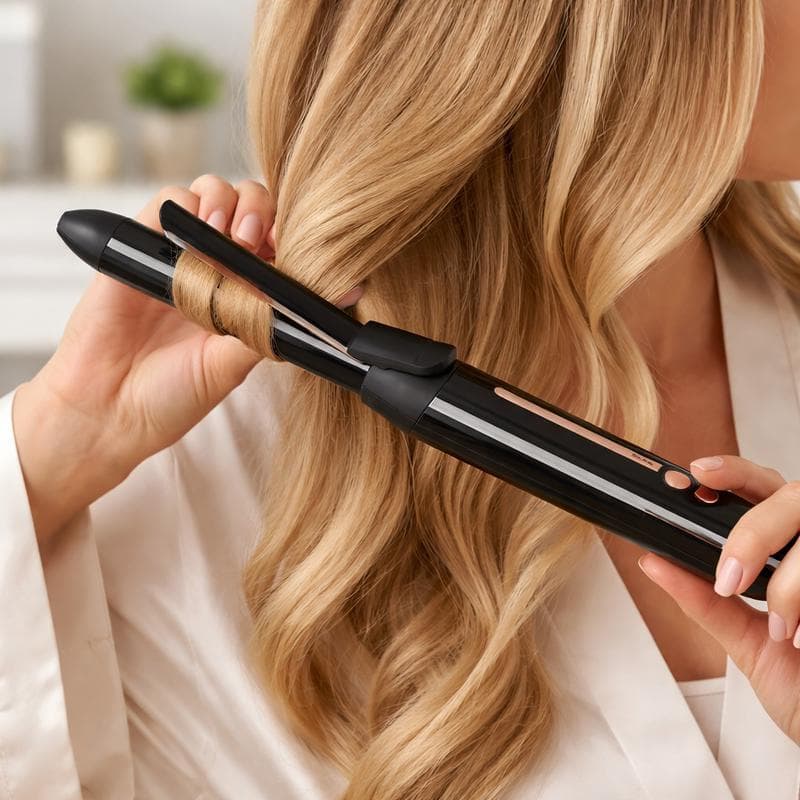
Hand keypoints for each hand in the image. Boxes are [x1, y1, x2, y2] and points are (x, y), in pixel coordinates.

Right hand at [13, 175, 362, 550]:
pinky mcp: (140, 245)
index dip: (296, 238)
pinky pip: (168, 201)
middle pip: (253, 208)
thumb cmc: (173, 395)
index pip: (281, 244)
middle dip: (264, 213)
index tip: (306, 251)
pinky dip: (186, 203)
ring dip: (229, 202)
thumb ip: (271, 325)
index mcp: (245, 294)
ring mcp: (179, 255)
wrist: (111, 411)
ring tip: (230, 235)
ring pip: (214, 193)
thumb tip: (333, 297)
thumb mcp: (235, 364)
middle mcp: (216, 268)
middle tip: (259, 241)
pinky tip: (195, 232)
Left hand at [638, 454, 799, 743]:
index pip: (763, 491)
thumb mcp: (749, 645)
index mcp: (791, 552)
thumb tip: (654, 561)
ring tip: (783, 628)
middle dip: (754, 531)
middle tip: (728, 577)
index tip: (699, 473)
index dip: (733, 473)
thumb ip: (704, 602)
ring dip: (791, 581)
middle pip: (791, 495)